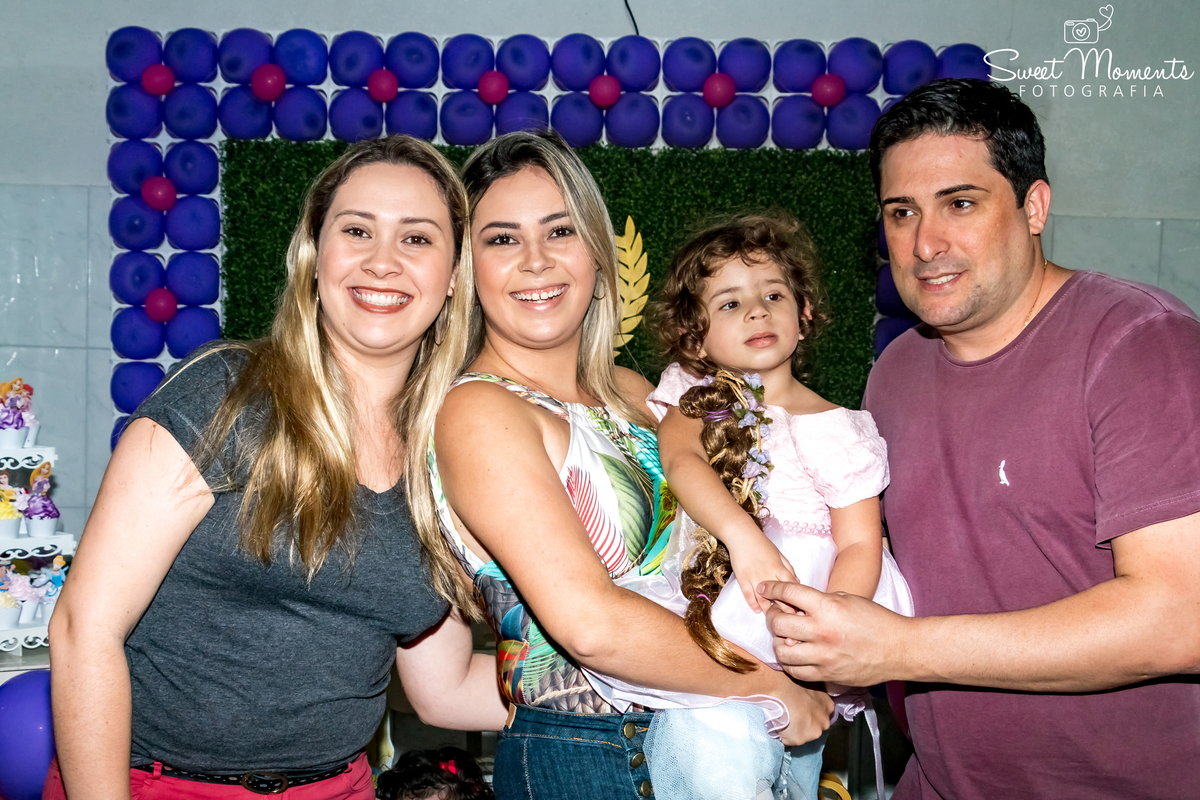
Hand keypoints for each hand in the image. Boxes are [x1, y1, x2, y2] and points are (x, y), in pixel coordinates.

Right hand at [727, 530, 796, 612]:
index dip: (797, 600)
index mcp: (780, 568)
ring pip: (763, 599)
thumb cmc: (762, 544)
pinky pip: (748, 594)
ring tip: (775, 619)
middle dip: (785, 609)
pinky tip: (757, 610)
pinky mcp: (743, 578)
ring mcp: (754, 577)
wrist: (742, 535)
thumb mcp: (779, 554)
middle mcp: (768, 575)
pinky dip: (752, 604)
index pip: (791, 588)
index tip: (801, 610)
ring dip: (769, 610)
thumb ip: (789, 568)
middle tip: (791, 620)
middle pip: (779, 596)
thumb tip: (797, 582)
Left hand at [760, 580, 910, 686]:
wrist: (899, 649)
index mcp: (828, 608)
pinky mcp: (827, 675)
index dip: (772, 588)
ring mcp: (823, 656)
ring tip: (784, 636)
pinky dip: (790, 663)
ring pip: (781, 651)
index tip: (764, 588)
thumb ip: (818, 602)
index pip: (788, 593)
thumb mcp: (847, 599)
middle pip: (778, 623)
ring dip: (778, 641)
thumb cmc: (876, 620)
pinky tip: (794, 654)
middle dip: (771, 616)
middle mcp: (822, 632)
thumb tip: (793, 605)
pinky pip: (796, 672)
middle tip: (775, 614)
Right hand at [775, 679, 833, 746]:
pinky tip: (779, 723)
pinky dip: (784, 734)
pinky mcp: (800, 740)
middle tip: (792, 714)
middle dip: (805, 723)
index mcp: (828, 706)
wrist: (779, 688)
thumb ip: (812, 696)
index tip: (800, 709)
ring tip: (784, 718)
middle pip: (815, 726)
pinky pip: (790, 740)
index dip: (810, 712)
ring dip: (795, 730)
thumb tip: (804, 698)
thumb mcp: (809, 684)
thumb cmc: (792, 680)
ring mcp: (814, 732)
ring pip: (803, 735)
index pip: (821, 714)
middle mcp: (825, 721)